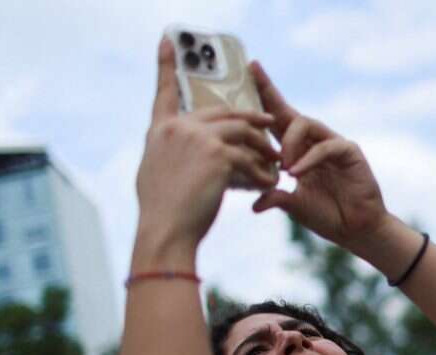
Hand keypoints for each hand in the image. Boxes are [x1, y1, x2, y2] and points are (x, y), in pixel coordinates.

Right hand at [134, 38, 277, 264]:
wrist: (166, 232)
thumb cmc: (164, 212)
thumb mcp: (158, 173)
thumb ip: (175, 152)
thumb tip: (191, 149)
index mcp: (160, 131)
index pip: (163, 92)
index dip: (166, 66)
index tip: (167, 41)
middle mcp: (178, 128)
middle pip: (222, 113)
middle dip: (250, 119)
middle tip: (270, 122)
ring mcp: (198, 139)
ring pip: (242, 132)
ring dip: (262, 147)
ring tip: (276, 160)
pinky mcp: (218, 156)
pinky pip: (250, 158)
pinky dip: (261, 172)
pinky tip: (270, 185)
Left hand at [246, 62, 388, 250]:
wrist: (356, 230)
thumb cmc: (328, 216)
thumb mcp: (294, 206)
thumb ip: (276, 198)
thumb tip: (254, 204)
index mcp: (298, 151)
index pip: (276, 122)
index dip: (262, 100)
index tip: (246, 75)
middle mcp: (314, 142)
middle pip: (289, 111)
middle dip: (269, 91)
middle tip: (253, 71)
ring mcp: (332, 144)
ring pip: (306, 124)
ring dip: (289, 142)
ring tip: (283, 165)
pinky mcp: (349, 152)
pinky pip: (325, 147)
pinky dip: (309, 159)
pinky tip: (296, 173)